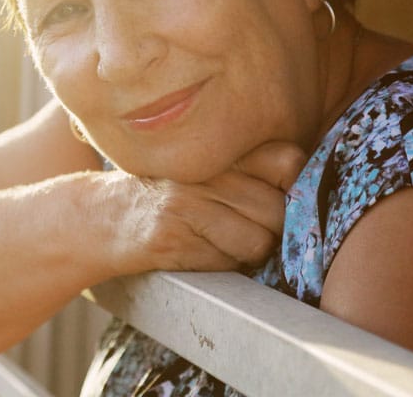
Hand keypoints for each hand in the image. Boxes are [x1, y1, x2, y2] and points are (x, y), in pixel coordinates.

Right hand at [102, 141, 305, 274]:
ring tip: (223, 240)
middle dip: (273, 229)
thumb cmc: (169, 193)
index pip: (288, 159)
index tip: (282, 196)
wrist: (105, 215)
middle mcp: (207, 170)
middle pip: (279, 209)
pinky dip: (221, 264)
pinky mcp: (171, 235)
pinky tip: (199, 249)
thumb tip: (306, 192)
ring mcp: (187, 201)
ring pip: (258, 241)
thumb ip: (252, 170)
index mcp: (220, 149)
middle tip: (249, 226)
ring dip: (247, 251)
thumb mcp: (208, 169)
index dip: (294, 184)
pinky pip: (225, 262)